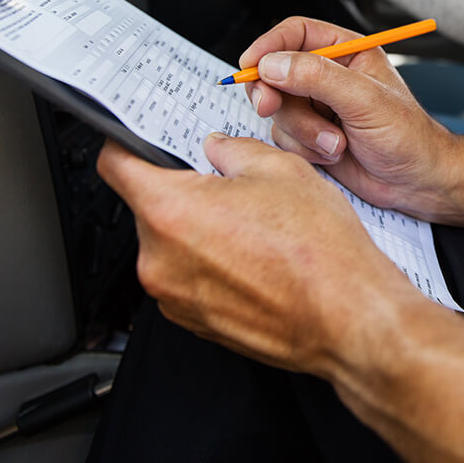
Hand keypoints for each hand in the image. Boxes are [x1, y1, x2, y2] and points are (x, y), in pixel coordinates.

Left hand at [96, 136, 414, 374]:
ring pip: (170, 245)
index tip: (141, 141)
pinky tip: (254, 258)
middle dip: (181, 191)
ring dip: (197, 231)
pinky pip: (187, 279)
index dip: (128, 144)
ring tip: (251, 228)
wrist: (347, 316)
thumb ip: (233, 150)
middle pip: (147, 207)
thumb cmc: (319, 251)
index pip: (116, 165)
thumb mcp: (280, 169)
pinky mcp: (194, 321)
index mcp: (171, 211)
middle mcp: (160, 259)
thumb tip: (218, 148)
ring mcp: (174, 297)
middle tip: (227, 187)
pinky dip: (211, 265)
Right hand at [238, 16, 461, 218]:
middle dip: (273, 94)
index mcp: (346, 53)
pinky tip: (335, 154)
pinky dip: (304, 149)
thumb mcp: (365, 100)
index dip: (268, 46)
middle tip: (270, 106)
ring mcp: (317, 107)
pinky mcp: (310, 136)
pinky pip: (283, 137)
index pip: (295, 34)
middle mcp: (328, 77)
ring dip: (302, 131)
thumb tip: (273, 64)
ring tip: (337, 143)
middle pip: (274, 72)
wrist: (417, 182)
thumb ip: (318, 77)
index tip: (249, 65)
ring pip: (277, 109)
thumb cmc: (408, 136)